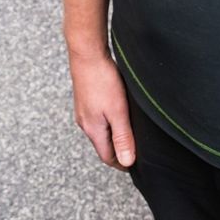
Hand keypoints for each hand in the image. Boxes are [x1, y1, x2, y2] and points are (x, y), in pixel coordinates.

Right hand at [67, 47, 134, 168]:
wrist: (87, 54)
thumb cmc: (102, 80)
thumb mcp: (118, 111)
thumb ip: (122, 137)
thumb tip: (126, 162)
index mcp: (93, 130)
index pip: (107, 157)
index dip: (122, 163)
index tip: (135, 165)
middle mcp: (85, 123)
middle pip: (103, 145)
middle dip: (118, 150)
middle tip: (135, 151)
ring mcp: (84, 111)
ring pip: (100, 130)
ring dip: (114, 135)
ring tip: (130, 134)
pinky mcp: (86, 99)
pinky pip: (98, 118)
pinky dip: (109, 122)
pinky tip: (118, 113)